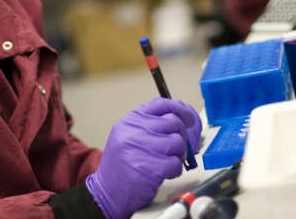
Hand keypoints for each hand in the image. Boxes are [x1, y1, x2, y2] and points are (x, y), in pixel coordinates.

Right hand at [85, 98, 201, 218]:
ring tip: (167, 160)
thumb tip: (179, 118)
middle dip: (181, 135)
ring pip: (177, 142)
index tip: (187, 116)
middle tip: (176, 147)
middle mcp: (134, 131)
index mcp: (130, 121)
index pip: (160, 104)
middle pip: (173, 122)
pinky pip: (176, 163)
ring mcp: (142, 148)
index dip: (178, 109)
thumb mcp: (128, 136)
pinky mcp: (150, 168)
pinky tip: (164, 172)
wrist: (108, 191)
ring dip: (178, 154)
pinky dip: (175, 170)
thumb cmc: (121, 165)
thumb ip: (149, 125)